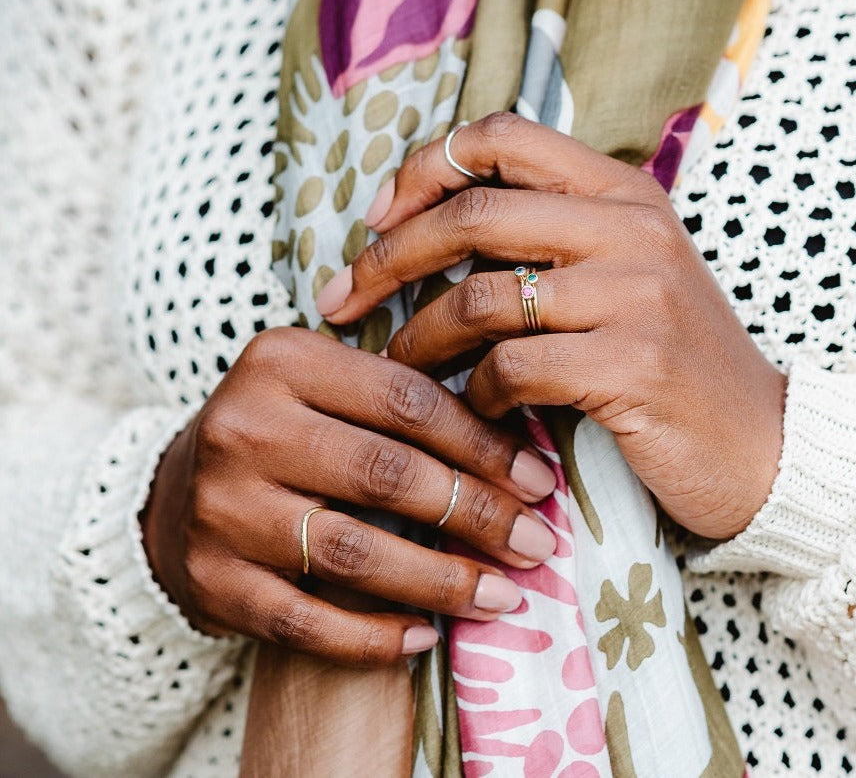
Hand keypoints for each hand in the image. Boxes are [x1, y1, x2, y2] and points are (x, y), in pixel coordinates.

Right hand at [141, 326, 556, 665]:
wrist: (175, 491)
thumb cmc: (280, 431)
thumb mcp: (325, 387)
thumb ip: (398, 399)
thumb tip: (515, 452)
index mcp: (282, 360)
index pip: (405, 399)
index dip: (482, 443)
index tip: (536, 479)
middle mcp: (245, 428)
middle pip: (386, 474)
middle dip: (477, 513)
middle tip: (535, 542)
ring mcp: (224, 508)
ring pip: (355, 553)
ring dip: (442, 581)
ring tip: (502, 595)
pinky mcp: (214, 580)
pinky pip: (308, 622)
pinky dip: (374, 637)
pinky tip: (425, 635)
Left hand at [316, 113, 786, 539]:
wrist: (757, 444)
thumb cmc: (668, 360)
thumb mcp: (620, 277)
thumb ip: (545, 243)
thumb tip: (425, 241)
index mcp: (620, 192)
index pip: (501, 137)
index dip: (423, 170)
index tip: (376, 219)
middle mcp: (630, 228)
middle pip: (473, 215)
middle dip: (389, 259)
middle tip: (342, 299)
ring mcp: (636, 293)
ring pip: (482, 298)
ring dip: (422, 341)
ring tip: (397, 369)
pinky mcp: (634, 363)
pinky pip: (514, 368)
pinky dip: (476, 394)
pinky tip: (476, 410)